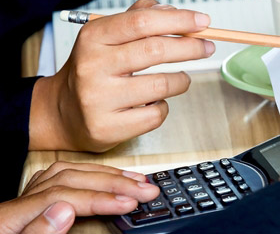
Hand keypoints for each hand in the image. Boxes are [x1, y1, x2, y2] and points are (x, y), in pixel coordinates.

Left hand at [0, 161, 158, 233]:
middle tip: (145, 189)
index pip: (63, 196)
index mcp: (7, 217)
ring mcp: (23, 201)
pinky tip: (105, 177)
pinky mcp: (30, 204)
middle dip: (112, 182)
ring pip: (69, 174)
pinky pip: (63, 178)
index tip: (128, 203)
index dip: (100, 198)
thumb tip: (64, 209)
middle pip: (71, 179)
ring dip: (106, 175)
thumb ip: (36, 233)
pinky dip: (90, 175)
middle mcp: (17, 202)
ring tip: (135, 180)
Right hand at [29, 0, 215, 150]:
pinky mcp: (108, 127)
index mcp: (94, 37)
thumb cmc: (93, 70)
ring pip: (161, 85)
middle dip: (190, 47)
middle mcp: (92, 66)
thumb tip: (174, 11)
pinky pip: (155, 113)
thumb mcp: (107, 37)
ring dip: (181, 80)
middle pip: (155, 50)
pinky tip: (153, 101)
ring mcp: (98, 99)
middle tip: (206, 47)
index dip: (178, 20)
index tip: (203, 22)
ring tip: (180, 79)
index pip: (142, 22)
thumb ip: (139, 18)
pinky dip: (163, 105)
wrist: (62, 112)